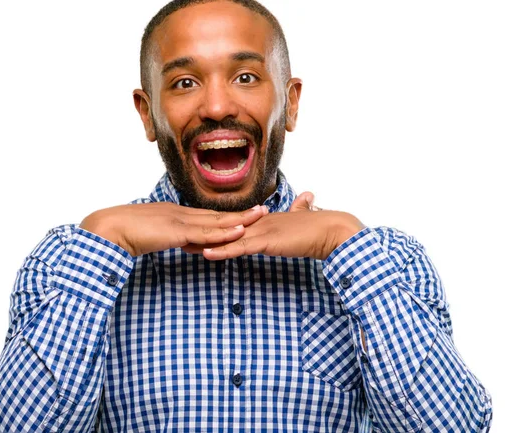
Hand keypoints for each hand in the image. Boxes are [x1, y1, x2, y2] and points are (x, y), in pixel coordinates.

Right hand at [79, 202, 267, 255]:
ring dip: (241, 219)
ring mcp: (181, 220)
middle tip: (262, 209)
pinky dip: (225, 232)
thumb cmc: (125, 233)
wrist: (111, 229)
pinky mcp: (178, 231)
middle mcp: (181, 213)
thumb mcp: (152, 235)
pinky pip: (206, 233)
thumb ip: (168, 238)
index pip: (206, 216)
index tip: (244, 215)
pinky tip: (240, 231)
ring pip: (217, 221)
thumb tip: (181, 243)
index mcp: (175, 214)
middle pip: (217, 214)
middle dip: (241, 214)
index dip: (227, 216)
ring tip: (260, 215)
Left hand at [183, 192, 364, 260]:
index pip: (237, 223)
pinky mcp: (268, 241)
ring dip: (206, 242)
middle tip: (181, 235)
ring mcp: (263, 230)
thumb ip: (302, 210)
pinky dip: (222, 251)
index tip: (200, 228)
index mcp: (267, 219)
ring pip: (228, 237)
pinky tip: (206, 253)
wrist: (333, 230)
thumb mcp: (307, 219)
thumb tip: (306, 198)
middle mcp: (261, 222)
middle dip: (204, 232)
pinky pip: (241, 247)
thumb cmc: (322, 228)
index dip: (217, 226)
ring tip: (183, 245)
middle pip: (226, 228)